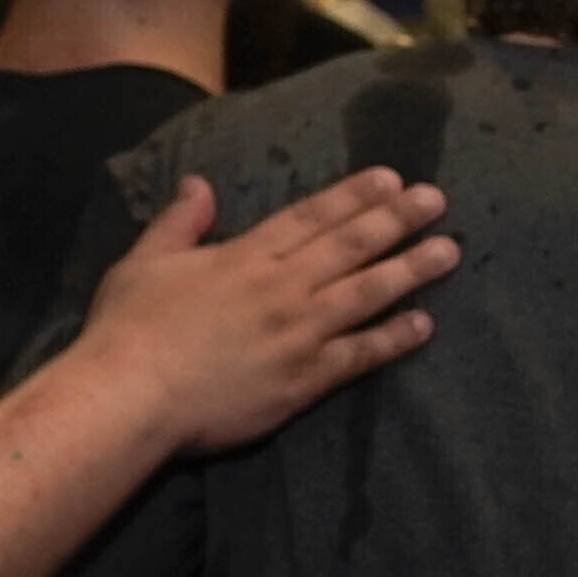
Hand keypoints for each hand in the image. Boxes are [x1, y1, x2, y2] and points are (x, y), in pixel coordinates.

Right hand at [77, 171, 456, 451]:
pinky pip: (361, 355)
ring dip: (412, 270)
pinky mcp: (304, 379)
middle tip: (438, 200)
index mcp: (244, 256)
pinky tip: (426, 326)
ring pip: (368, 293)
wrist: (128, 397)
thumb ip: (179, 222)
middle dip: (398, 219)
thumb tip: (198, 184)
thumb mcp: (144, 262)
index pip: (311, 217)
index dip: (354, 195)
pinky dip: (395, 339)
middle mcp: (281, 288)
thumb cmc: (126, 331)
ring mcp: (298, 333)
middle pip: (351, 246)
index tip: (391, 179)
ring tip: (451, 251)